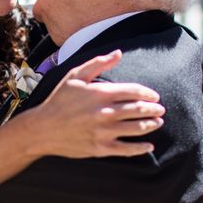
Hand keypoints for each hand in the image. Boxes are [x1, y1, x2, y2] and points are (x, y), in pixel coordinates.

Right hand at [27, 50, 164, 158]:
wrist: (42, 129)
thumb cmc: (59, 100)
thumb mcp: (75, 76)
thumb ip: (98, 63)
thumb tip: (119, 53)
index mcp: (100, 93)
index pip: (133, 91)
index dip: (147, 94)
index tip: (154, 96)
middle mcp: (105, 112)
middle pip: (138, 110)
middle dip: (153, 109)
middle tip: (160, 110)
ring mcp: (103, 131)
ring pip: (136, 128)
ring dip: (150, 125)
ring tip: (157, 123)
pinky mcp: (100, 147)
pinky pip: (126, 150)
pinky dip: (140, 148)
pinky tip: (148, 146)